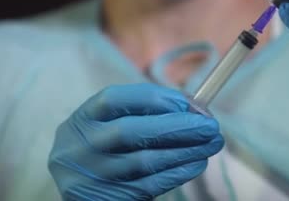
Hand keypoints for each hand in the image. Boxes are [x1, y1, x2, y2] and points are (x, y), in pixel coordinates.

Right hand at [48, 83, 223, 199]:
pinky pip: (149, 185)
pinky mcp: (107, 198)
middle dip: (178, 127)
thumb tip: (194, 107)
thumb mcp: (111, 122)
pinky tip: (197, 163)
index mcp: (84, 118)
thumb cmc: (105, 145)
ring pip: (145, 161)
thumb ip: (145, 111)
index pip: (114, 99)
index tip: (187, 103)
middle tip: (211, 127)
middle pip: (131, 132)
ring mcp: (93, 174)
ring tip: (212, 144)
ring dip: (186, 151)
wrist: (77, 185)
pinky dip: (178, 173)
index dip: (154, 98)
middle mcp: (83, 145)